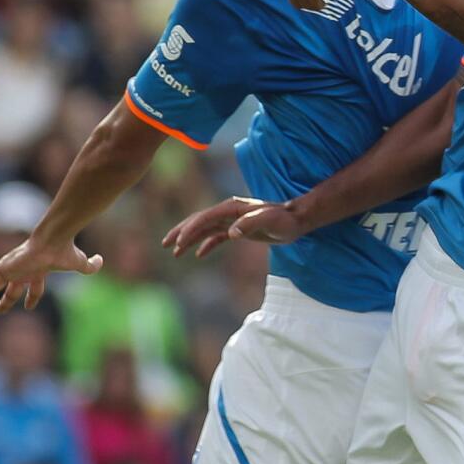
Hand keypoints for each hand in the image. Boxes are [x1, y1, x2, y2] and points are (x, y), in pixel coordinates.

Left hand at [0, 237, 103, 313]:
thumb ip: (91, 266)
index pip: (34, 288)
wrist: (54, 240)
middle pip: (10, 289)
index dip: (32, 298)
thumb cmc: (65, 251)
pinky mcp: (5, 268)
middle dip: (4, 300)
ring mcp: (12, 269)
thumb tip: (100, 261)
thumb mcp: (80, 263)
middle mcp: (24, 271)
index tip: (29, 307)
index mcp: (40, 271)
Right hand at [162, 196, 304, 258]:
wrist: (297, 220)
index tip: (177, 243)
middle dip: (182, 232)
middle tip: (165, 244)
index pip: (205, 218)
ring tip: (174, 251)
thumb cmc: (284, 220)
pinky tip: (199, 255)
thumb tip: (231, 233)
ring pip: (205, 228)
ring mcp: (233, 220)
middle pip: (199, 220)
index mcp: (233, 208)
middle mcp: (230, 212)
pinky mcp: (239, 229)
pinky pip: (217, 236)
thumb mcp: (270, 222)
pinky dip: (206, 244)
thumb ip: (251, 224)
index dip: (190, 229)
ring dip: (189, 239)